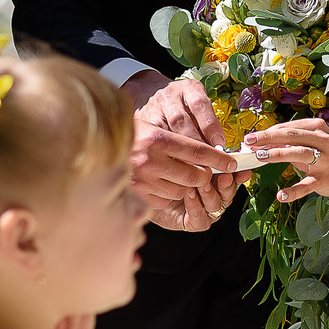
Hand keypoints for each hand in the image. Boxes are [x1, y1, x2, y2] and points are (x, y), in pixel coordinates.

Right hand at [127, 73, 237, 227]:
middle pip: (196, 176)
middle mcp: (150, 161)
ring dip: (187, 186)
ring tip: (178, 175)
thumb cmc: (130, 135)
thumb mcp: (151, 128)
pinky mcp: (137, 195)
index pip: (199, 152)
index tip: (231, 162)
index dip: (219, 158)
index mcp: (157, 139)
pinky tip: (161, 182)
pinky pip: (166, 200)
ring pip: (184, 191)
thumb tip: (210, 153)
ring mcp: (143, 181)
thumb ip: (177, 139)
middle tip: (204, 171)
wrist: (97, 147)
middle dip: (205, 175)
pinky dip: (169, 194)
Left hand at [246, 118, 328, 204]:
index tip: (249, 138)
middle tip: (249, 140)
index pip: (288, 128)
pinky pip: (307, 185)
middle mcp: (321, 141)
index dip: (268, 133)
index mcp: (316, 128)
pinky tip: (281, 195)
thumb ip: (291, 141)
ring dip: (278, 154)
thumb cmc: (328, 151)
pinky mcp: (324, 179)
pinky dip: (294, 191)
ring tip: (259, 157)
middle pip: (291, 136)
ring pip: (299, 154)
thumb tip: (261, 143)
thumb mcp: (313, 140)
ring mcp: (324, 161)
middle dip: (269, 137)